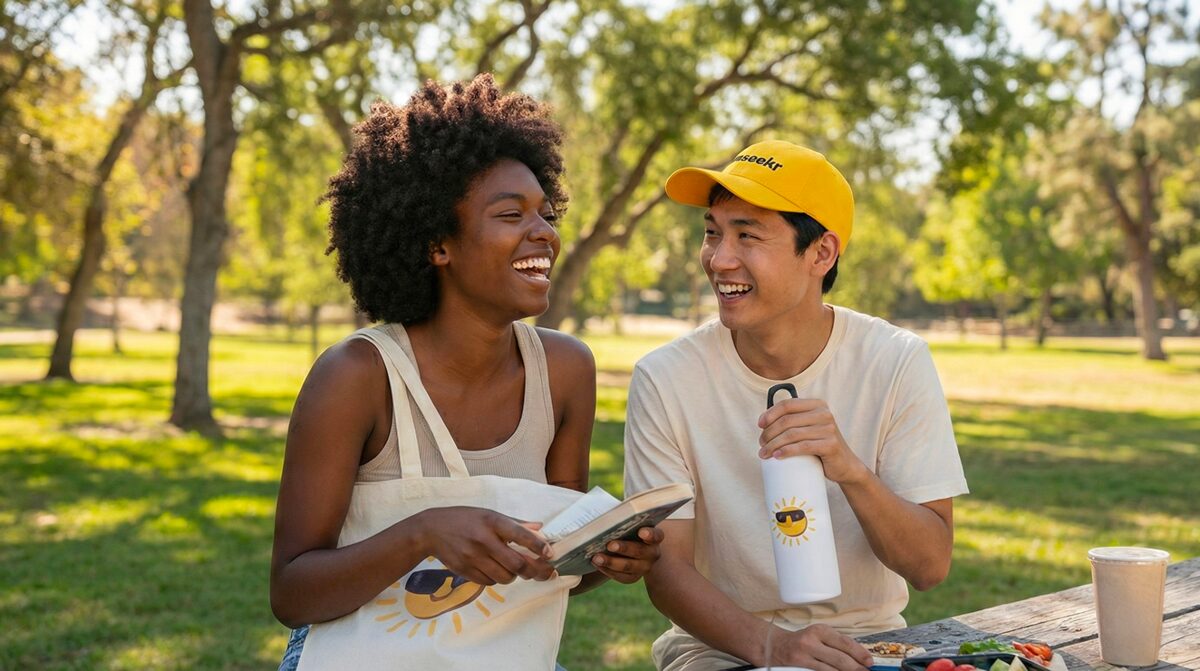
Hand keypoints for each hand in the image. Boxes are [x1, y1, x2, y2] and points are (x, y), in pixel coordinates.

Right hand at [413, 506, 556, 585]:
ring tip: (515, 569)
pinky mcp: (465, 571)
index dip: (538, 546)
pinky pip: (489, 582)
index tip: (550, 554)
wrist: (431, 530)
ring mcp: (473, 557)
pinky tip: (495, 570)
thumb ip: (516, 523)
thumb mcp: (489, 514)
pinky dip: (497, 579)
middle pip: (516, 564)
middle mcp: (484, 540)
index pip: (520, 535)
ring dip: (515, 576)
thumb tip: (540, 528)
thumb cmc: (465, 519)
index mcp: (492, 521)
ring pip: (505, 577)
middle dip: (535, 571)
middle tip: (545, 573)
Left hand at [589, 526, 664, 583]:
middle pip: (640, 551)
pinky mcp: (633, 577)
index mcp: (655, 537)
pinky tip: (597, 564)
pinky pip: (621, 577)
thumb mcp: (630, 523)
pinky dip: (608, 570)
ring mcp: (644, 567)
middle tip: (610, 545)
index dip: (650, 534)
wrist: (630, 547)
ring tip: (597, 558)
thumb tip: (606, 515)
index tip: (641, 531)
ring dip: (611, 562)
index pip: (656, 535)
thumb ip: (624, 520)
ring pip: (629, 566)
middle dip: (624, 548)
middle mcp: (653, 553)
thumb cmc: (628, 529)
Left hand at [757, 398, 867, 484]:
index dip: (770, 414)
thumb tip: (764, 421)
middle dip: (769, 433)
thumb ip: (794, 420)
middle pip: (787, 421)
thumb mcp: (809, 428)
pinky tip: (777, 456)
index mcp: (817, 405)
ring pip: (792, 434)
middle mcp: (824, 413)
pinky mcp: (830, 445)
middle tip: (761, 445)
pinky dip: (787, 451)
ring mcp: (829, 429)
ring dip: (773, 444)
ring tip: (764, 454)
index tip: (760, 425)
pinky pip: (803, 446)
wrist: (844, 465)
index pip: (787, 404)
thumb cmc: (820, 446)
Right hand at [771, 624, 872, 670]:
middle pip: (840, 659)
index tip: (870, 661)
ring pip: (832, 670)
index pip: (845, 643)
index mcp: (820, 631)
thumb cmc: (802, 641)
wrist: (776, 645)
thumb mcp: (819, 636)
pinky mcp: (799, 667)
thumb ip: (836, 644)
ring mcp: (804, 656)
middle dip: (857, 668)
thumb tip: (859, 656)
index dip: (860, 653)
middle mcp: (811, 642)